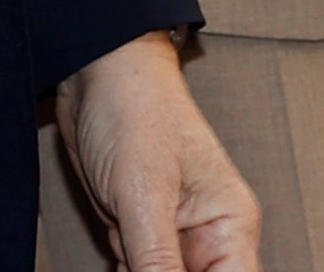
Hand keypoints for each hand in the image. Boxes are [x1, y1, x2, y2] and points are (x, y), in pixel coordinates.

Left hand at [56, 30, 260, 271]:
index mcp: (230, 224)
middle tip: (133, 265)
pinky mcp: (139, 232)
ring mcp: (172, 236)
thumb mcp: (144, 194)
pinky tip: (114, 256)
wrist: (93, 71)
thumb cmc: (134, 108)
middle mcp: (208, 236)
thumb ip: (158, 261)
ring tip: (124, 249)